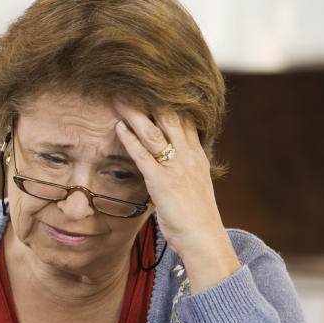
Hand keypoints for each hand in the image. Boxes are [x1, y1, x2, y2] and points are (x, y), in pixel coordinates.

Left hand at [114, 102, 239, 292]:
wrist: (205, 240)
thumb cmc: (196, 219)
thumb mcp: (194, 187)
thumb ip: (182, 171)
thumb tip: (169, 164)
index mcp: (197, 156)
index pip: (186, 119)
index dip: (171, 100)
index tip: (155, 85)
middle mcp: (189, 156)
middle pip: (170, 118)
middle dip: (151, 99)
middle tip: (133, 82)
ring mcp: (176, 168)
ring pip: (155, 132)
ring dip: (136, 113)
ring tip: (119, 98)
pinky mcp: (162, 182)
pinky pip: (144, 156)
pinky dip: (131, 140)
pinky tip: (119, 128)